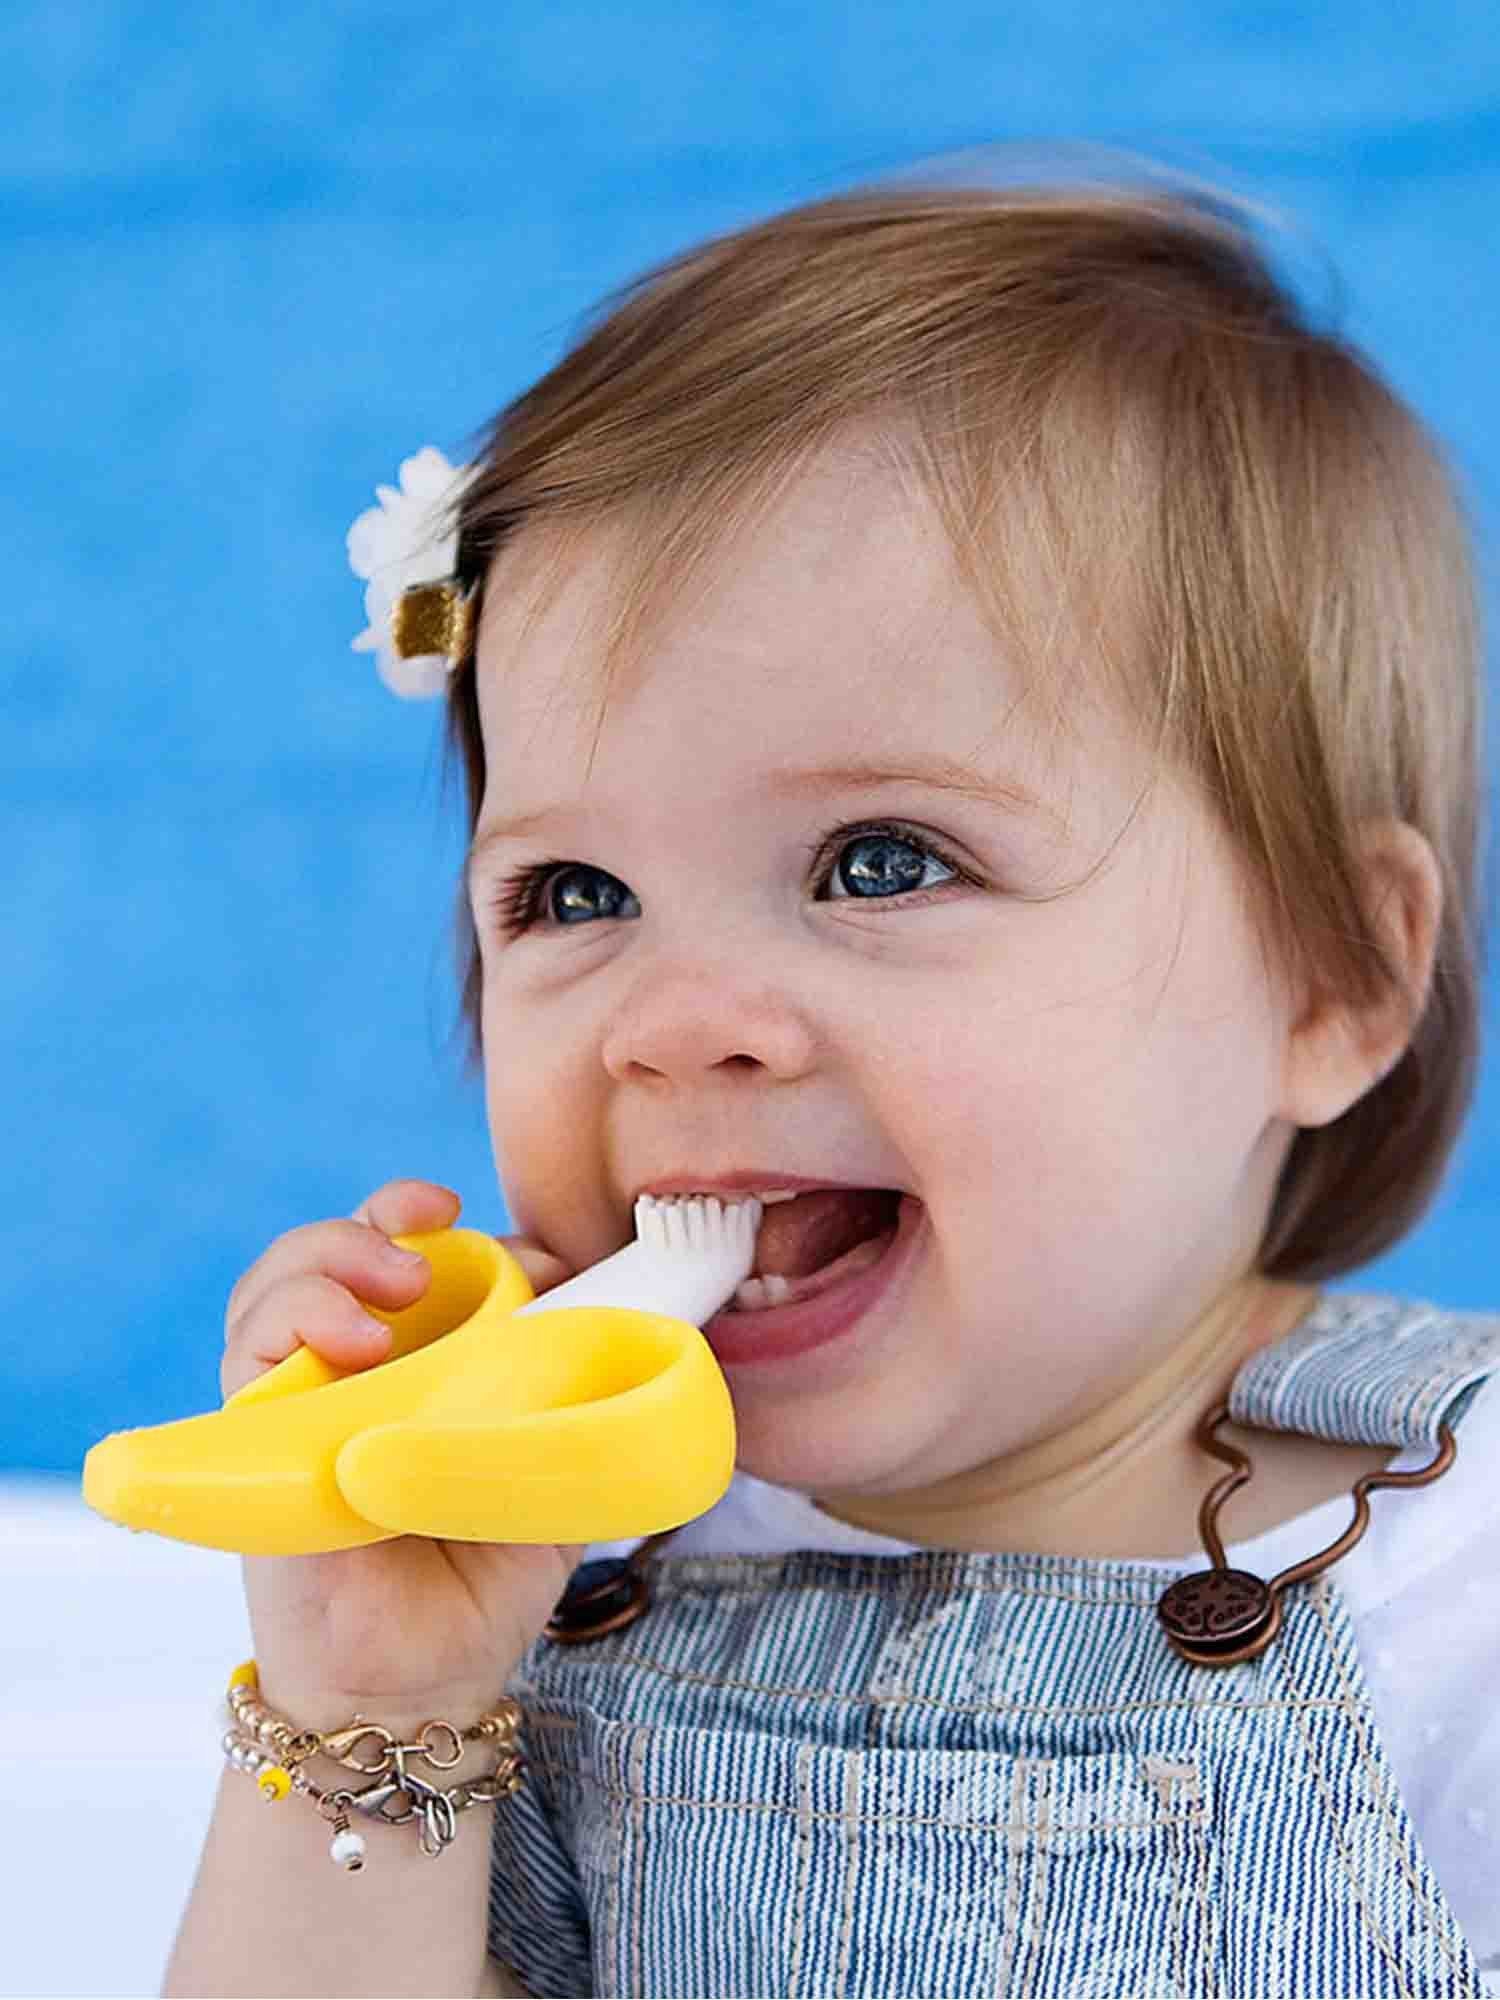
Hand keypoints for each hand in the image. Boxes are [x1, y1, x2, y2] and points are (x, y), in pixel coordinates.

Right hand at [222, 1178, 583, 1725]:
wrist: (425, 1683)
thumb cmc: (485, 1571)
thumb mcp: (551, 1460)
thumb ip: (570, 1380)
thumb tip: (590, 1292)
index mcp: (419, 1355)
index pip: (402, 1251)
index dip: (424, 1218)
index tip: (469, 1218)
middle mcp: (349, 1367)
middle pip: (331, 1249)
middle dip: (375, 1222)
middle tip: (427, 1242)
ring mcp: (297, 1401)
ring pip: (276, 1286)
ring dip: (329, 1264)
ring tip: (394, 1296)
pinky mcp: (255, 1445)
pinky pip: (246, 1355)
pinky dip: (290, 1324)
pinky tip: (352, 1344)